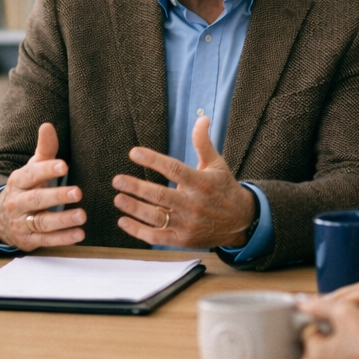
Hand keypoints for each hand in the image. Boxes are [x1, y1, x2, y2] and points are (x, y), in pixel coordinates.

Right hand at [0, 123, 86, 250]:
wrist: (1, 220)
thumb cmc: (26, 188)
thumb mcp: (32, 169)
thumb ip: (44, 150)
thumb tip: (48, 125)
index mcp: (18, 181)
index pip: (31, 174)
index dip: (47, 170)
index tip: (64, 165)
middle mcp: (17, 202)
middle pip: (36, 199)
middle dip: (57, 196)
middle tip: (77, 193)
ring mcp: (21, 223)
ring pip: (41, 222)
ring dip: (62, 220)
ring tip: (81, 215)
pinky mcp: (28, 241)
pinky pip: (46, 240)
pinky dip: (62, 238)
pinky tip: (79, 234)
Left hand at [113, 115, 255, 248]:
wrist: (241, 221)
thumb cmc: (224, 189)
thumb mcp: (217, 164)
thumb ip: (203, 142)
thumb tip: (201, 118)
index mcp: (201, 182)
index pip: (174, 169)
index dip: (153, 160)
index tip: (134, 153)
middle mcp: (194, 204)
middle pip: (161, 195)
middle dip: (137, 187)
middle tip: (118, 180)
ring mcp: (188, 224)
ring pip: (157, 217)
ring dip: (135, 209)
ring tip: (118, 199)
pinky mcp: (183, 239)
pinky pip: (157, 237)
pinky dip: (139, 231)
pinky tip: (123, 221)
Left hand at [299, 295, 358, 358]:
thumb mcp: (346, 312)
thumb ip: (320, 305)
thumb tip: (302, 302)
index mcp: (314, 358)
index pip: (311, 333)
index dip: (328, 325)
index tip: (343, 325)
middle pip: (318, 349)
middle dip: (331, 340)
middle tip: (352, 335)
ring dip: (338, 353)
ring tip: (357, 347)